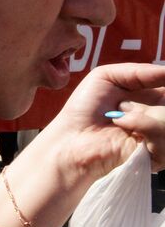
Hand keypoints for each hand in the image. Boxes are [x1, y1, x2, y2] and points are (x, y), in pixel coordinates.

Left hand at [42, 63, 164, 181]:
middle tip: (123, 105)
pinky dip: (144, 125)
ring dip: (146, 114)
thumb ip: (140, 71)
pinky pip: (164, 136)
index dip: (164, 84)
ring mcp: (161, 136)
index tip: (158, 79)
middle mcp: (161, 117)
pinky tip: (124, 128)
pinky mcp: (158, 155)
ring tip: (119, 118)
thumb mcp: (106, 77)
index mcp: (154, 97)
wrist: (71, 138)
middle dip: (157, 99)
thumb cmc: (84, 108)